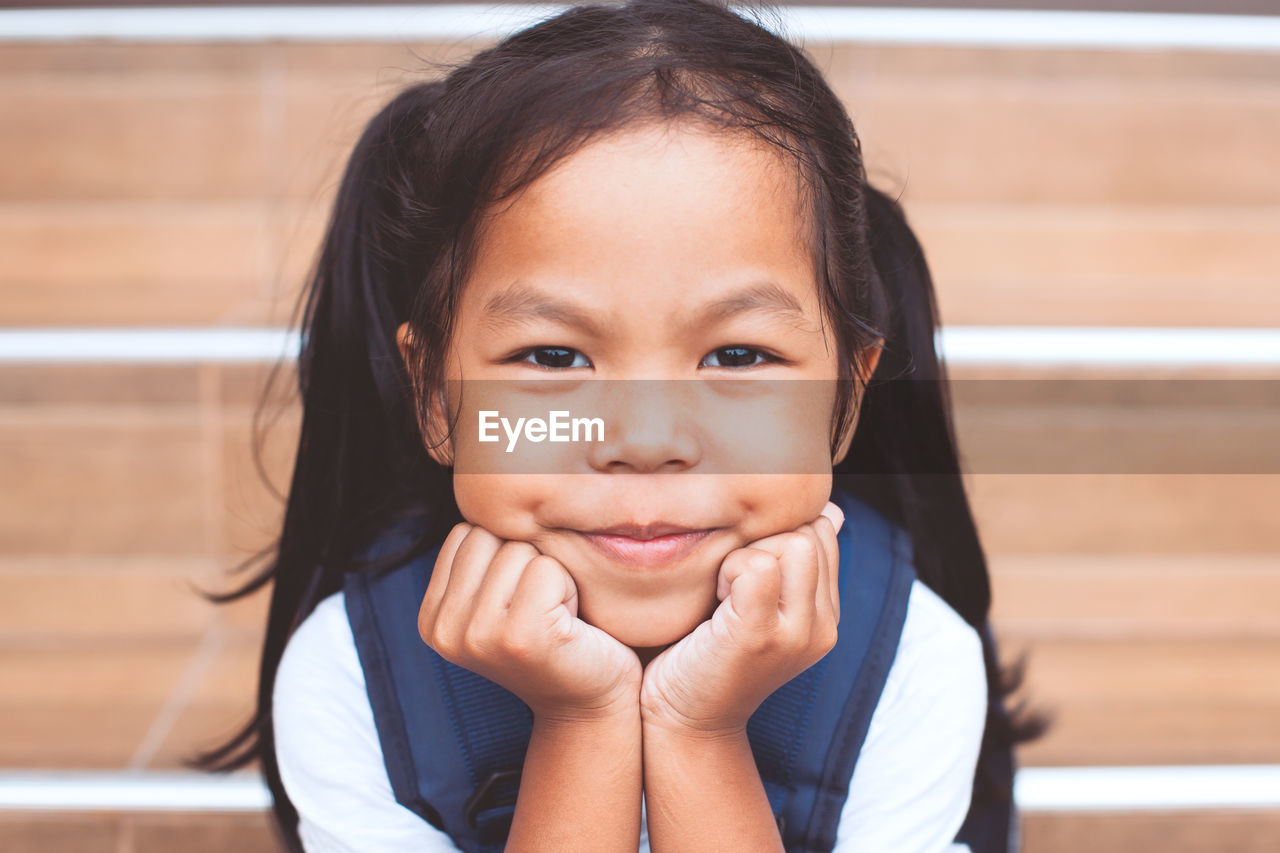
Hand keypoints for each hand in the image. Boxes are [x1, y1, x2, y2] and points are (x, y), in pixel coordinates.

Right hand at [418, 522, 641, 721]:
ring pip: (518, 549)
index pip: (465, 533)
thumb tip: (487, 481)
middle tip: (542, 609)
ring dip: (551, 575)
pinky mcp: (519, 638)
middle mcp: (443, 629)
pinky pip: (546, 569)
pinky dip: (568, 588)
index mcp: (432, 617)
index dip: (506, 553)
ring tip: (555, 616)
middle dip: (527, 560)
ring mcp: (478, 636)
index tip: (521, 600)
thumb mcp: (501, 597)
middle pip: (489, 536)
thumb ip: (482, 558)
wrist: (591, 703)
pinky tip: (570, 624)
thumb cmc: (557, 638)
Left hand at [638, 501, 843, 736]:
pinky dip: (730, 570)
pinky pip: (759, 566)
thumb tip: (830, 511)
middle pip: (811, 533)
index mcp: (825, 617)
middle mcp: (822, 627)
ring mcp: (797, 633)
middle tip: (730, 583)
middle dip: (764, 541)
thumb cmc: (708, 656)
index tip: (743, 574)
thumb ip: (790, 565)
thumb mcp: (759, 605)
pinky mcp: (761, 635)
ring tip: (724, 592)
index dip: (776, 536)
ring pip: (794, 543)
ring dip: (748, 554)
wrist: (685, 722)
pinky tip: (715, 601)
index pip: (822, 535)